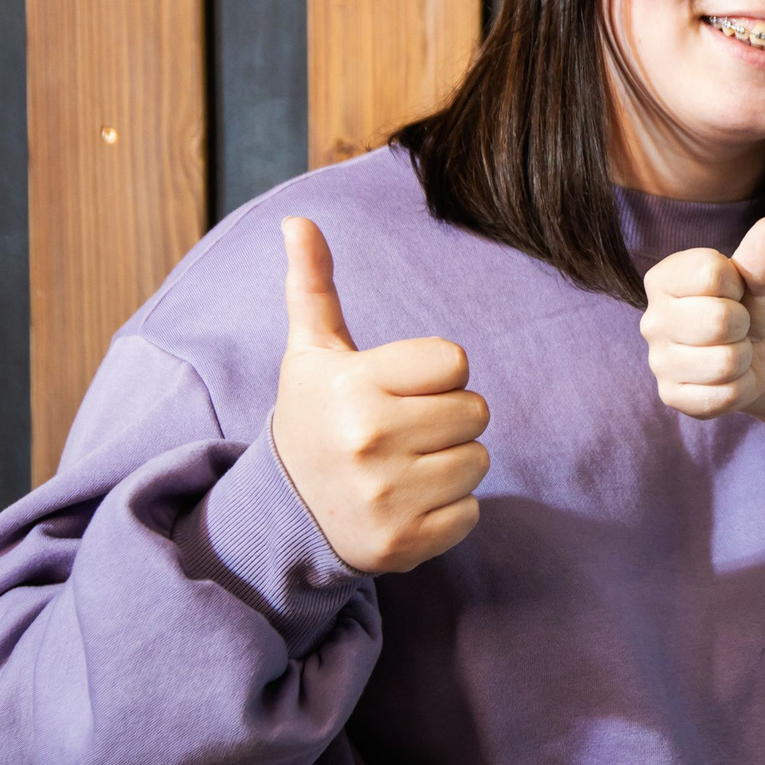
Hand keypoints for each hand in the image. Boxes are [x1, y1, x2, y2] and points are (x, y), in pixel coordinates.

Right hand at [270, 216, 490, 573]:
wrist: (285, 513)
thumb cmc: (315, 417)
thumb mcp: (310, 352)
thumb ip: (313, 285)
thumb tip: (298, 220)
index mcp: (354, 387)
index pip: (456, 362)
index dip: (436, 374)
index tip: (399, 388)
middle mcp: (369, 442)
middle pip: (476, 411)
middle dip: (449, 417)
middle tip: (404, 429)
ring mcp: (386, 498)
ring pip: (479, 461)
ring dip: (452, 463)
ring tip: (405, 465)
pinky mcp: (404, 545)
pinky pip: (471, 512)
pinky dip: (449, 510)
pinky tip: (408, 503)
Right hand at [639, 216, 764, 419]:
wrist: (753, 353)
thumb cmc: (747, 306)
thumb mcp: (757, 279)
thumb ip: (762, 255)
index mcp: (662, 278)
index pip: (711, 273)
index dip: (738, 283)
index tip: (733, 291)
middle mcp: (651, 319)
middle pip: (719, 319)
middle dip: (742, 323)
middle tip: (736, 325)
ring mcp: (658, 362)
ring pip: (725, 361)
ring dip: (743, 356)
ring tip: (732, 349)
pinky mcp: (672, 396)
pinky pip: (724, 395)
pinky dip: (739, 386)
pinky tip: (727, 377)